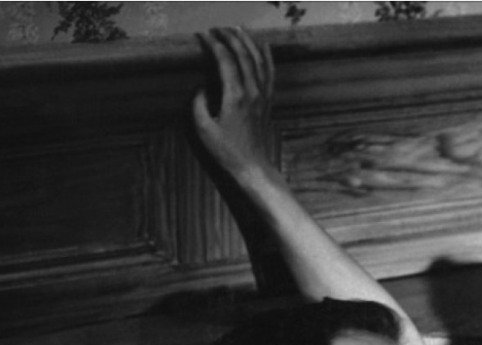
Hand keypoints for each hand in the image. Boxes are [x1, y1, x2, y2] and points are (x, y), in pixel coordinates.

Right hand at [194, 27, 275, 179]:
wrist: (254, 167)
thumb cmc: (228, 151)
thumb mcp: (204, 129)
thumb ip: (198, 105)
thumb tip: (201, 88)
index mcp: (235, 96)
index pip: (225, 60)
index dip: (214, 44)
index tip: (203, 35)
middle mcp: (253, 92)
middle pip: (243, 55)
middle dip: (230, 37)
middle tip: (217, 28)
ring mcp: (263, 97)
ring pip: (259, 61)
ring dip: (248, 42)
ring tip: (238, 28)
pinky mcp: (268, 102)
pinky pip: (270, 74)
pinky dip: (267, 57)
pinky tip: (264, 46)